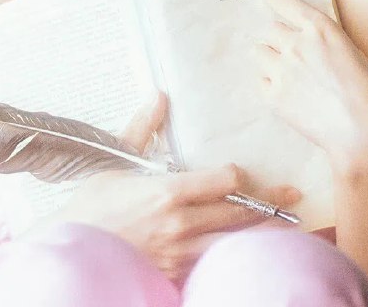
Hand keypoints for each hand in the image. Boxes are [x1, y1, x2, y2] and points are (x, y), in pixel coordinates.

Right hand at [58, 91, 301, 285]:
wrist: (74, 251)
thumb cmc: (92, 206)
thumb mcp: (115, 162)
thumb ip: (142, 129)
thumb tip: (159, 96)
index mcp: (167, 192)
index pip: (222, 181)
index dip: (239, 176)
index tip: (243, 173)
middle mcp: (180, 224)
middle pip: (237, 213)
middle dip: (269, 203)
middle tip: (293, 195)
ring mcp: (180, 253)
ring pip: (232, 242)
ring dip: (259, 233)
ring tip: (286, 226)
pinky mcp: (175, 273)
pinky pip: (212, 262)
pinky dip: (232, 254)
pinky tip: (245, 250)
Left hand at [251, 0, 367, 172]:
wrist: (365, 138)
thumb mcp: (365, 60)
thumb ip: (337, 50)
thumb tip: (328, 55)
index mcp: (321, 30)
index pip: (286, 3)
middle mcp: (296, 45)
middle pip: (271, 29)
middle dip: (279, 37)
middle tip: (291, 52)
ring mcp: (281, 70)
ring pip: (258, 52)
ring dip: (268, 57)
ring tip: (283, 72)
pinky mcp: (273, 97)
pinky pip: (259, 80)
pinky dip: (267, 83)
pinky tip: (283, 92)